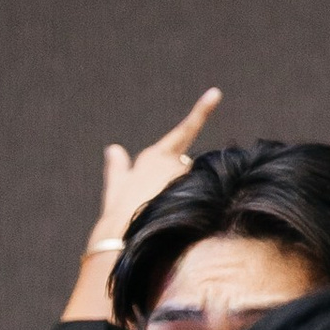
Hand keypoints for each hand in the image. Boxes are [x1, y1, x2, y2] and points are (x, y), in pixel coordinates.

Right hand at [84, 87, 219, 266]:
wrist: (121, 235)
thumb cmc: (118, 214)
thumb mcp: (117, 188)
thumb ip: (119, 168)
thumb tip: (113, 148)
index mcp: (154, 156)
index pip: (184, 132)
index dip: (202, 112)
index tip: (216, 94)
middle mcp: (171, 161)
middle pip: (187, 170)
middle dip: (179, 184)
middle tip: (159, 205)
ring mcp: (182, 176)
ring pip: (192, 185)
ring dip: (183, 197)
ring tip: (161, 214)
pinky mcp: (188, 191)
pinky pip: (197, 197)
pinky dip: (190, 204)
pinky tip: (178, 216)